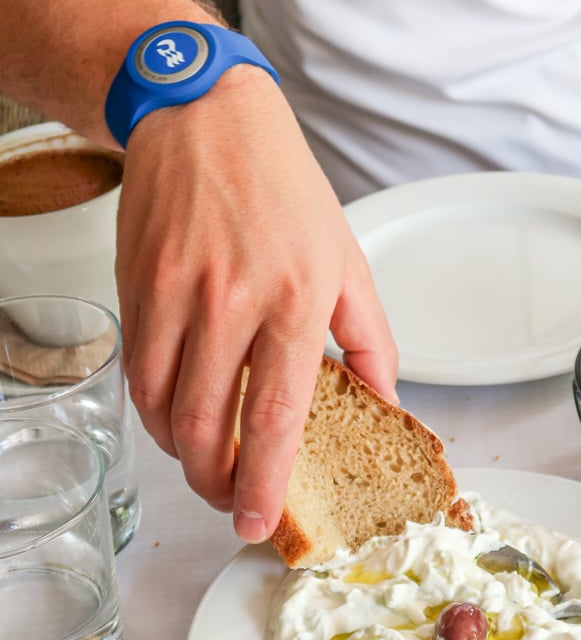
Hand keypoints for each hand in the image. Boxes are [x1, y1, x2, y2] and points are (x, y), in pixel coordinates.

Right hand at [115, 65, 398, 540]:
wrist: (207, 118)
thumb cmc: (285, 189)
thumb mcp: (348, 259)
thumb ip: (371, 339)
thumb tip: (385, 400)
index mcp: (295, 298)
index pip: (276, 415)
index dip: (265, 482)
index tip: (257, 522)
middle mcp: (230, 300)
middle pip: (208, 426)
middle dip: (214, 483)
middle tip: (227, 502)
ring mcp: (174, 293)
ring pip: (162, 407)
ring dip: (181, 453)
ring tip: (205, 464)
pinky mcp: (136, 285)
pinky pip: (138, 370)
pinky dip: (154, 410)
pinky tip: (176, 416)